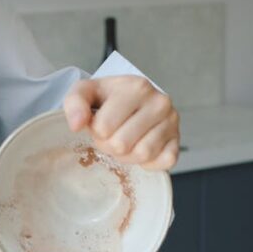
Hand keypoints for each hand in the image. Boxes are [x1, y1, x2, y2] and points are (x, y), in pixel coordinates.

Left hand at [62, 75, 179, 170]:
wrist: (134, 100)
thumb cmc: (109, 99)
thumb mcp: (87, 92)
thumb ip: (75, 103)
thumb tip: (77, 124)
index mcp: (137, 87)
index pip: (104, 127)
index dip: (96, 131)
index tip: (100, 124)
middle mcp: (159, 102)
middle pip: (122, 144)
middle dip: (110, 146)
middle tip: (111, 136)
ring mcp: (172, 122)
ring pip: (142, 154)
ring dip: (127, 156)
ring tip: (125, 143)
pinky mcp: (177, 141)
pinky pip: (163, 162)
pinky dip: (148, 163)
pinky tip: (141, 149)